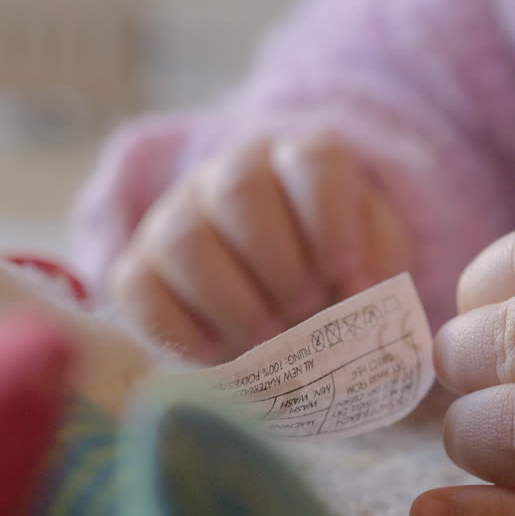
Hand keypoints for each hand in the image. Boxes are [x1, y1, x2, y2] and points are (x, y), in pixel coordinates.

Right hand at [108, 136, 412, 362]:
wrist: (279, 300)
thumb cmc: (335, 275)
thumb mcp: (372, 260)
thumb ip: (376, 268)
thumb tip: (357, 295)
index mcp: (299, 162)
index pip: (312, 161)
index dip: (329, 215)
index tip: (344, 270)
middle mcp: (230, 174)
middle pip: (241, 190)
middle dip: (280, 262)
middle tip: (305, 309)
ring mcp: (175, 216)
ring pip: (185, 238)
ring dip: (231, 298)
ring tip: (267, 337)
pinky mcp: (138, 268)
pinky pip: (137, 287)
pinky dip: (176, 328)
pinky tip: (215, 354)